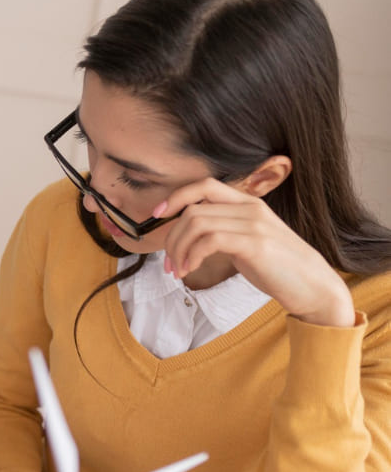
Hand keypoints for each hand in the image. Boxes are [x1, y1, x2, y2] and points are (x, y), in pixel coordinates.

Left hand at [155, 179, 354, 326]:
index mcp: (249, 204)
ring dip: (178, 249)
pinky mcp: (255, 244)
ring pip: (196, 223)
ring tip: (178, 271)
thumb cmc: (277, 268)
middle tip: (168, 263)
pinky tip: (190, 270)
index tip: (157, 214)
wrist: (313, 286)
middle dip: (171, 237)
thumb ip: (223, 231)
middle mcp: (251, 208)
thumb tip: (188, 234)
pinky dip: (191, 256)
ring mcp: (254, 224)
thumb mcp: (248, 241)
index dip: (176, 196)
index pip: (205, 185)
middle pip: (193, 210)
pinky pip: (209, 240)